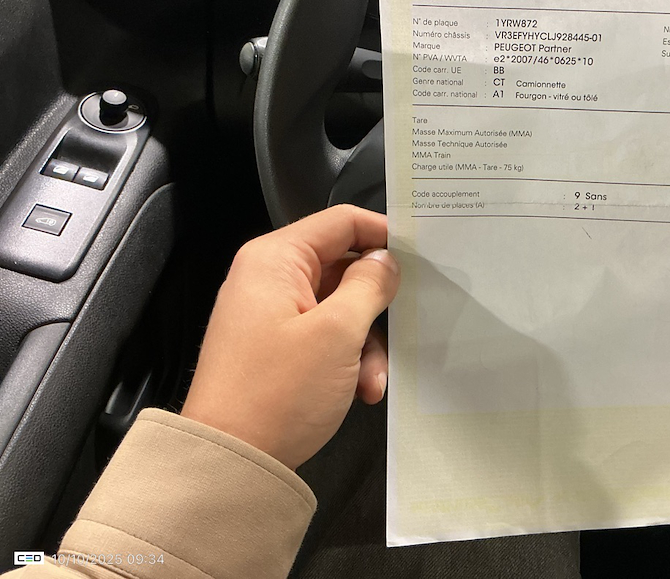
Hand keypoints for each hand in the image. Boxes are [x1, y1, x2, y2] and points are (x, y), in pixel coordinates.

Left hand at [181, 205, 398, 468]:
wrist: (229, 463)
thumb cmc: (279, 391)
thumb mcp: (337, 333)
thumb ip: (369, 285)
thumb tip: (386, 260)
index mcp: (276, 259)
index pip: (342, 222)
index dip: (384, 234)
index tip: (423, 257)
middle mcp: (269, 278)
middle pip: (344, 268)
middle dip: (376, 305)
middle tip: (405, 328)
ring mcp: (271, 315)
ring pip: (340, 309)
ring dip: (365, 344)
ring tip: (371, 380)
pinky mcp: (275, 349)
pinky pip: (324, 339)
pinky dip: (347, 362)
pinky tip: (359, 392)